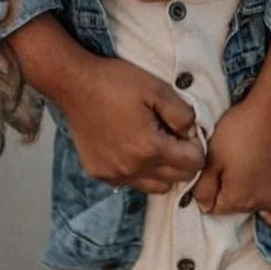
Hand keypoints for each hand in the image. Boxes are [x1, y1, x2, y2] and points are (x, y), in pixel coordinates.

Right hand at [67, 56, 204, 193]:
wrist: (74, 84)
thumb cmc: (115, 82)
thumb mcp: (158, 89)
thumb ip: (182, 115)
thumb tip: (191, 134)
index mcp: (150, 148)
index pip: (192, 164)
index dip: (196, 147)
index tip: (186, 131)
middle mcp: (132, 168)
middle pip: (177, 179)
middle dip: (183, 160)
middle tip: (174, 136)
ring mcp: (114, 174)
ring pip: (155, 187)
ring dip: (163, 171)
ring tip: (155, 145)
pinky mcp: (99, 173)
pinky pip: (130, 183)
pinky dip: (138, 171)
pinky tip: (132, 148)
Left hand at [192, 97, 270, 213]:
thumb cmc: (244, 128)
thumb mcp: (212, 156)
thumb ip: (203, 187)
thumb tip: (202, 205)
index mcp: (239, 200)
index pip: (216, 206)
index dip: (211, 185)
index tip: (216, 165)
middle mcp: (265, 203)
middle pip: (241, 202)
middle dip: (234, 184)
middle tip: (234, 155)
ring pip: (264, 193)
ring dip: (257, 180)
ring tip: (254, 151)